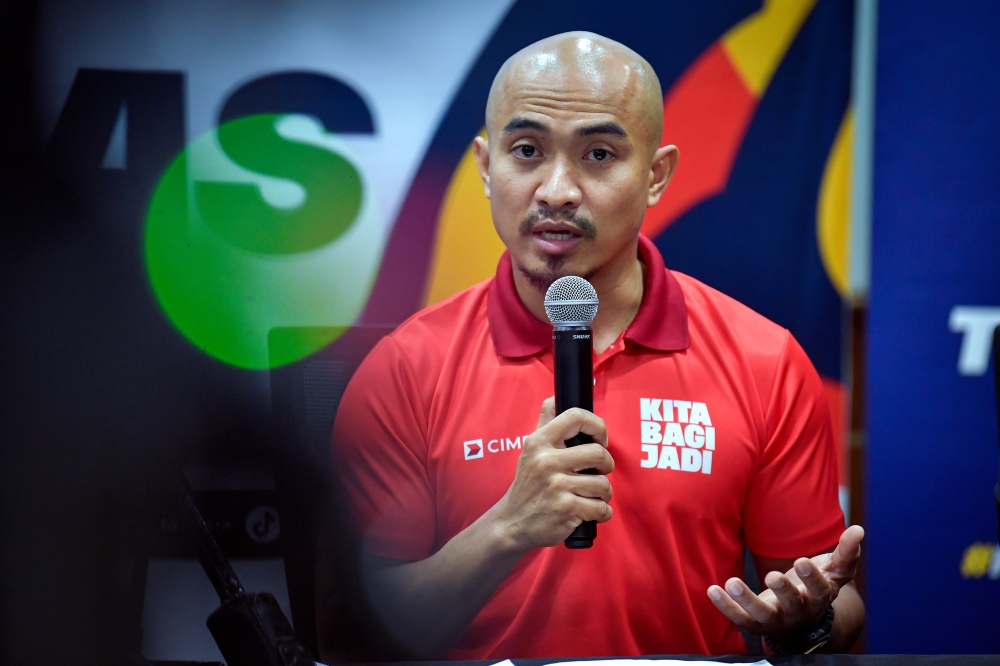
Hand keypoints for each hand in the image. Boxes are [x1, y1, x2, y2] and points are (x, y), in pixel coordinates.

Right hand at [489, 397, 613, 550]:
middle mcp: (547, 461)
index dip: (597, 426)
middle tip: (600, 471)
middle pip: (598, 453)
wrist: (512, 522)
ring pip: (603, 484)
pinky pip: (601, 507)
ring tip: (592, 495)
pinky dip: (602, 512)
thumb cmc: (528, 484)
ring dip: (604, 493)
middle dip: (606, 464)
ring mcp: (557, 486)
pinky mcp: (567, 509)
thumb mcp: (530, 450)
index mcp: (539, 442)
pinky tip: (592, 511)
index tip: (600, 440)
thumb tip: (555, 396)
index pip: (575, 416)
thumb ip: (545, 422)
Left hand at [707, 525, 864, 645]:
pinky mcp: (756, 623)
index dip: (812, 578)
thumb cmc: (818, 586)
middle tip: (772, 576)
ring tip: (733, 582)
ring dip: (747, 601)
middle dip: (783, 591)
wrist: (804, 619)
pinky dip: (726, 606)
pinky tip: (713, 589)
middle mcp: (798, 611)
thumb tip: (858, 530)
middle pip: (792, 605)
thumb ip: (846, 552)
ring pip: (762, 615)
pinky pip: (739, 618)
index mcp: (819, 597)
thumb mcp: (835, 570)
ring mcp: (776, 619)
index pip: (819, 590)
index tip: (804, 562)